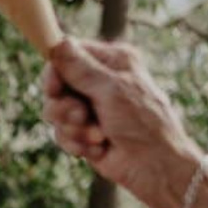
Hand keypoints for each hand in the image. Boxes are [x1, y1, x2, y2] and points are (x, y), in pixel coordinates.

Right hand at [40, 40, 207, 207]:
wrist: (153, 166)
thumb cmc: (141, 123)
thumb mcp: (110, 89)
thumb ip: (80, 68)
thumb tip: (59, 42)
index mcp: (112, 61)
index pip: (69, 54)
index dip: (55, 72)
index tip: (53, 89)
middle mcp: (100, 81)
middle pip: (57, 85)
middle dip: (64, 106)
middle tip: (81, 117)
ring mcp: (90, 108)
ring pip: (56, 112)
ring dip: (72, 128)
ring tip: (97, 135)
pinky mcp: (84, 132)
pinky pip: (62, 134)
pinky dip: (76, 143)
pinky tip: (97, 148)